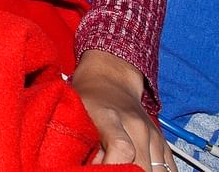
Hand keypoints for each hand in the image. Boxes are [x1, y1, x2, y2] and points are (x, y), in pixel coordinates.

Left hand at [72, 50, 175, 169]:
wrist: (110, 81)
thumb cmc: (88, 100)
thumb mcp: (75, 116)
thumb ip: (85, 144)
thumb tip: (93, 168)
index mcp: (110, 117)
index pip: (122, 149)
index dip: (111, 167)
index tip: (101, 170)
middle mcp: (137, 125)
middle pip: (141, 165)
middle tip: (107, 168)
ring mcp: (154, 135)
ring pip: (158, 170)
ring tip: (121, 166)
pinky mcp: (164, 145)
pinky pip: (169, 170)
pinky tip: (137, 168)